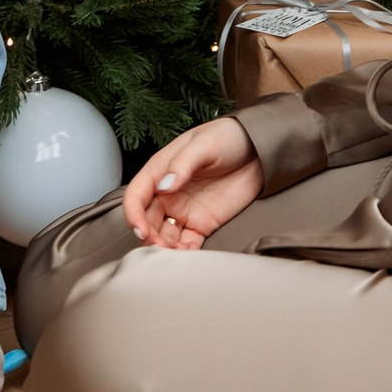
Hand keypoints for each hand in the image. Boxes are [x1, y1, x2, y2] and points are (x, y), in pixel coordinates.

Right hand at [121, 116, 262, 249]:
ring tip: (177, 252)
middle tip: (160, 246)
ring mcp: (184, 210)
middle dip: (149, 237)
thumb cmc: (226, 138)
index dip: (133, 214)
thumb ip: (182, 164)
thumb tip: (165, 185)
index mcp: (160, 171)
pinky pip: (188, 242)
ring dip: (165, 248)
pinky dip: (185, 252)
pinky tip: (189, 253)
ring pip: (164, 235)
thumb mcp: (203, 144)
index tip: (141, 229)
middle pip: (147, 221)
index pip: (136, 196)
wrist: (258, 149)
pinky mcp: (203, 223)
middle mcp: (168, 194)